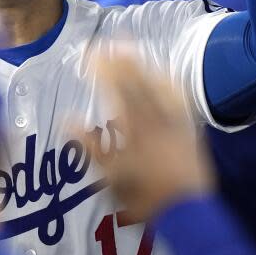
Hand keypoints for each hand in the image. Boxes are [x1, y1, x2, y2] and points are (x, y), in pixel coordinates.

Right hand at [86, 53, 214, 221]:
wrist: (187, 211)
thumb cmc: (144, 197)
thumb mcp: (110, 178)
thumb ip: (89, 147)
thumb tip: (67, 120)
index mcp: (135, 130)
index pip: (116, 91)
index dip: (103, 70)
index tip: (89, 55)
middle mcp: (156, 120)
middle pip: (136, 83)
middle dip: (118, 60)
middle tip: (104, 43)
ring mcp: (175, 121)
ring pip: (157, 85)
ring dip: (141, 64)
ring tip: (127, 47)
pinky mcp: (188, 126)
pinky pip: (178, 97)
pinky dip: (166, 80)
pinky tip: (160, 72)